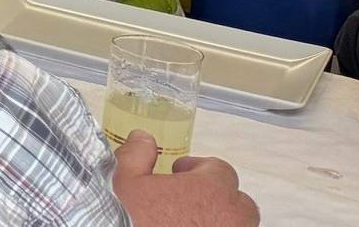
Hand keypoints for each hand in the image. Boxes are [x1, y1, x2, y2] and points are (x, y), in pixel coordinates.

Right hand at [111, 132, 257, 226]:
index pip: (219, 169)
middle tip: (186, 204)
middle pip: (235, 200)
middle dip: (215, 199)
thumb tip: (142, 139)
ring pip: (236, 224)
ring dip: (218, 220)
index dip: (198, 170)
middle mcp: (233, 214)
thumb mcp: (123, 184)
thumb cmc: (135, 222)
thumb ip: (135, 156)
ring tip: (188, 223)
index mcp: (211, 187)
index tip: (179, 176)